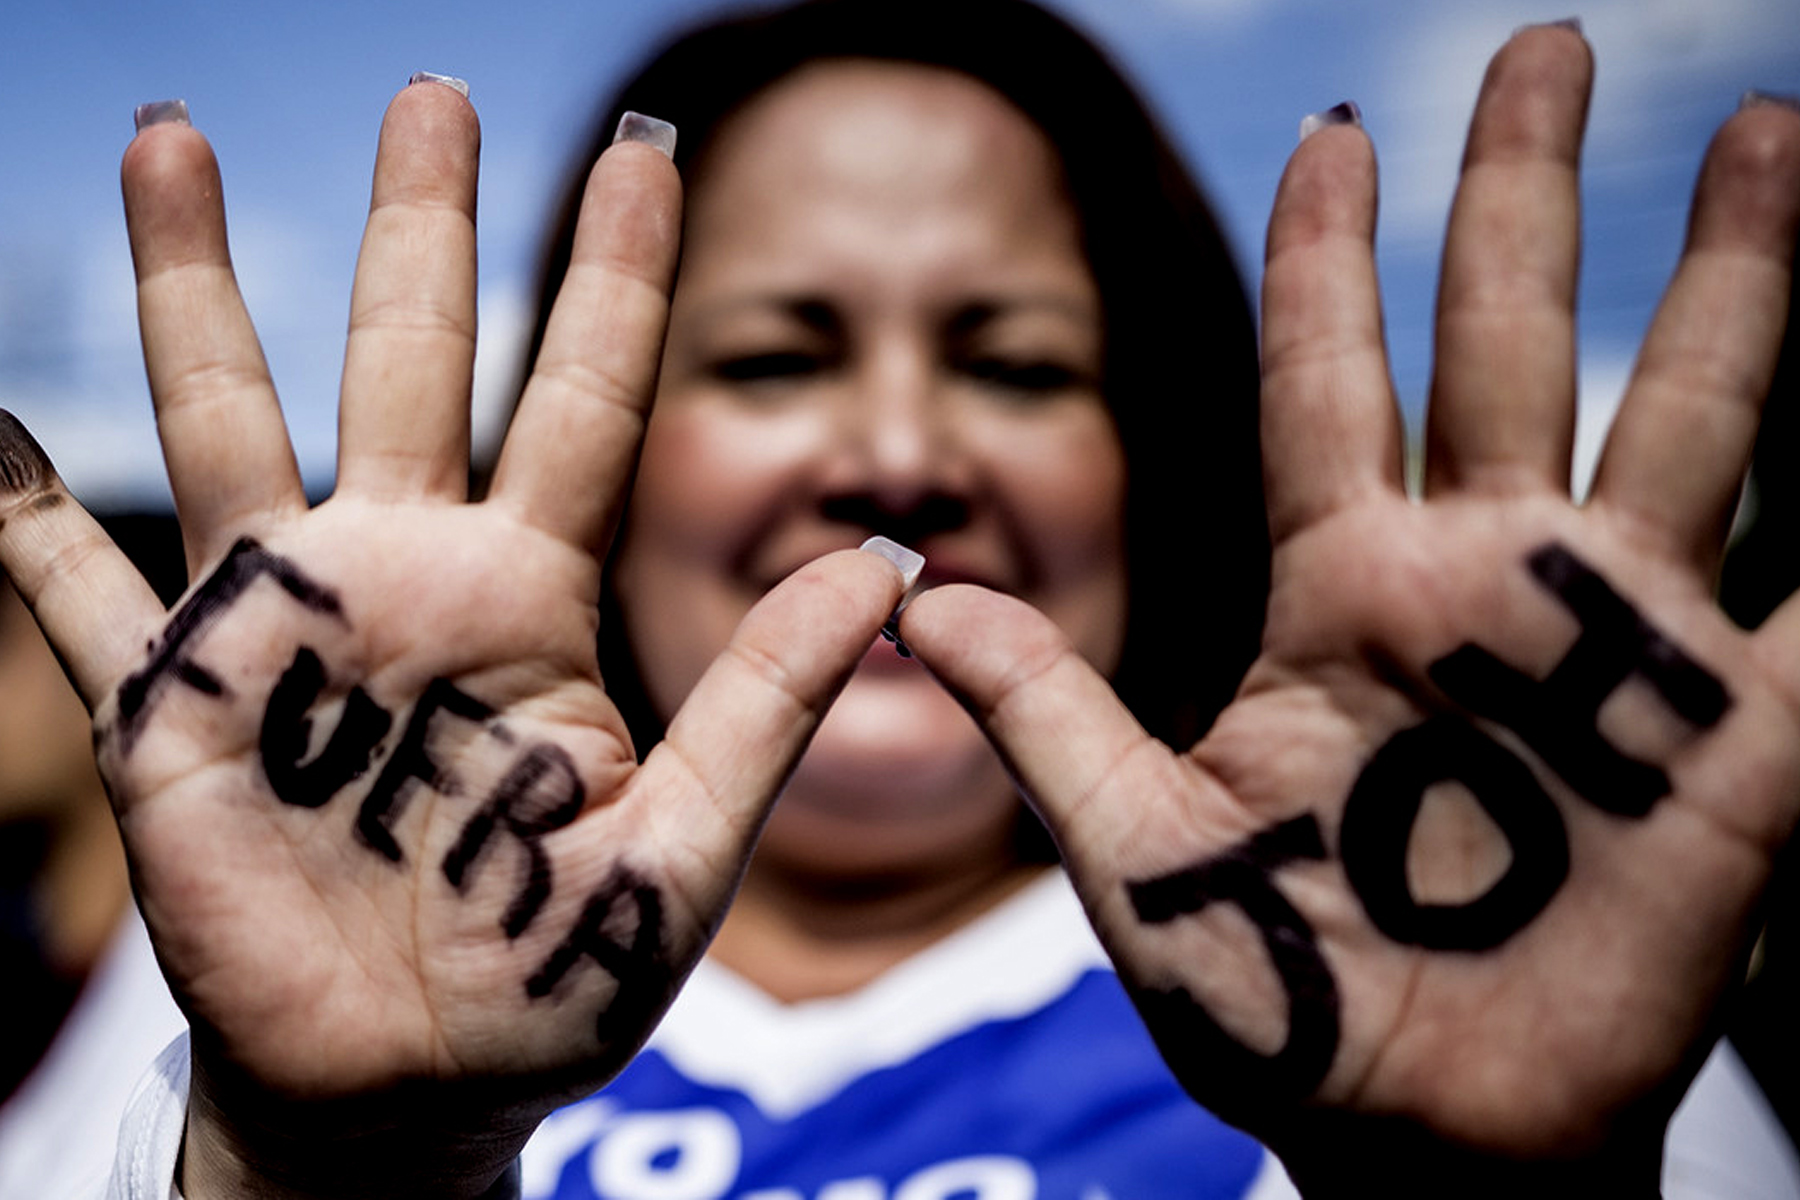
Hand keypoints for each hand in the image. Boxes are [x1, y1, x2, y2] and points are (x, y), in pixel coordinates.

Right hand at [0, 83, 906, 1197]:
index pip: (589, 401)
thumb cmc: (548, 981)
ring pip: (233, 419)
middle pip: (418, 363)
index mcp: (535, 601)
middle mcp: (410, 580)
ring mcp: (286, 630)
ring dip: (196, 286)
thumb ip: (768, 705)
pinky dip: (22, 521)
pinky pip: (77, 598)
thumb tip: (885, 569)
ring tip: (166, 140)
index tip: (650, 149)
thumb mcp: (682, 851)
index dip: (617, 275)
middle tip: (432, 95)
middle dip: (425, 230)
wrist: (411, 1091)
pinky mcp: (174, 709)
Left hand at [902, 26, 1799, 1193]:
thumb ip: (1048, 717)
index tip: (1335, 131)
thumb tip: (917, 595)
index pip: (1327, 379)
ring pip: (1683, 411)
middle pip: (1508, 340)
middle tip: (1541, 44)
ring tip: (1766, 126)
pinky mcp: (1738, 739)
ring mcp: (1617, 645)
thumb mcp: (1142, 855)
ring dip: (1732, 275)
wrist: (1421, 1136)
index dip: (1330, 255)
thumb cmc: (1277, 1007)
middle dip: (1522, 194)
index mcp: (1338, 596)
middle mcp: (1480, 584)